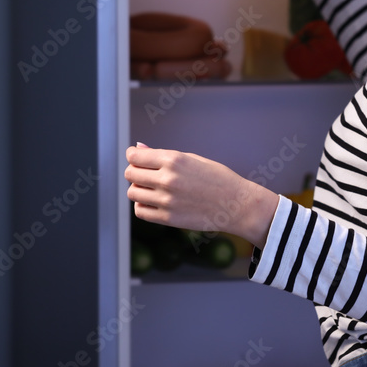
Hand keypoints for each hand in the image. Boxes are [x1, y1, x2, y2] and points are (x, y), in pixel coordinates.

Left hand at [125, 144, 279, 248]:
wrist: (236, 204)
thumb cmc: (217, 178)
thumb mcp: (192, 159)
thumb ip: (162, 155)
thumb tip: (139, 148)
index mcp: (174, 160)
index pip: (135, 156)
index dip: (133, 155)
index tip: (135, 157)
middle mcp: (168, 179)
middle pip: (130, 174)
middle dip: (135, 172)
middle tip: (145, 173)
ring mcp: (167, 201)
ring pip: (133, 193)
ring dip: (138, 189)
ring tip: (152, 188)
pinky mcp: (168, 219)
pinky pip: (140, 211)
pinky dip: (143, 205)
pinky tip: (154, 201)